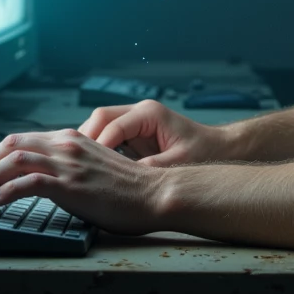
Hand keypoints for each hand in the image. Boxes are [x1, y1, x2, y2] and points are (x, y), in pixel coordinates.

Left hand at [0, 128, 164, 235]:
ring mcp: (68, 163)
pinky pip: (29, 182)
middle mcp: (66, 145)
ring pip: (14, 160)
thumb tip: (45, 179)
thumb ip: (70, 166)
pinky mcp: (71, 184)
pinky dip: (7, 191)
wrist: (154, 193)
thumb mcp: (93, 167)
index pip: (20, 140)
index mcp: (70, 139)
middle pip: (10, 144)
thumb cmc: (128, 188)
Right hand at [78, 99, 225, 165]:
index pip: (114, 124)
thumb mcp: (179, 163)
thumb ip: (151, 169)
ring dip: (88, 144)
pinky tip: (90, 168)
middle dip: (86, 139)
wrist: (219, 148)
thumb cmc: (204, 152)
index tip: (88, 165)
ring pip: (100, 125)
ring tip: (78, 167)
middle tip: (74, 164)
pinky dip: (97, 150)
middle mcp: (139, 112)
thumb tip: (124, 180)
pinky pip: (108, 137)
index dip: (98, 145)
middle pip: (101, 117)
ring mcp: (134, 121)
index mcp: (149, 113)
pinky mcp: (133, 133)